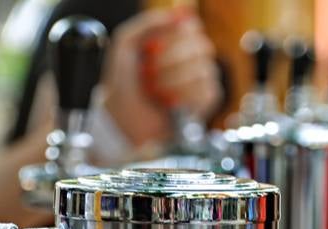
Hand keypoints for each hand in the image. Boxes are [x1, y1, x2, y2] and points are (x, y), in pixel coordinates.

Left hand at [101, 9, 220, 146]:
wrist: (121, 115)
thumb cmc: (122, 81)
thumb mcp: (125, 43)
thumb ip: (147, 22)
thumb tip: (175, 14)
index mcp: (176, 39)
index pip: (192, 26)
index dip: (173, 36)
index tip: (152, 47)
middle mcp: (193, 55)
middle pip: (201, 46)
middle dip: (169, 62)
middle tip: (149, 73)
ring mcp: (202, 77)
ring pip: (202, 71)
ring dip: (172, 82)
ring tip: (156, 91)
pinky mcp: (206, 100)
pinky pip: (206, 91)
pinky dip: (183, 98)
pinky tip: (170, 102)